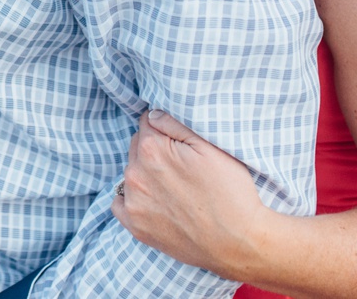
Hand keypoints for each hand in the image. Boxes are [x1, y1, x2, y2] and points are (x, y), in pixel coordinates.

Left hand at [110, 109, 269, 278]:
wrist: (237, 242)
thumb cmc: (230, 192)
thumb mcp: (211, 148)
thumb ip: (176, 124)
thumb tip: (153, 114)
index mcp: (152, 149)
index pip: (147, 122)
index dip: (164, 128)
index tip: (179, 141)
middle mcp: (135, 173)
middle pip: (137, 146)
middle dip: (153, 149)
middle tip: (180, 164)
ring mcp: (133, 201)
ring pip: (130, 172)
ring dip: (144, 173)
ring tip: (173, 186)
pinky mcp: (135, 226)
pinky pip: (119, 202)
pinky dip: (132, 198)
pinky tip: (153, 201)